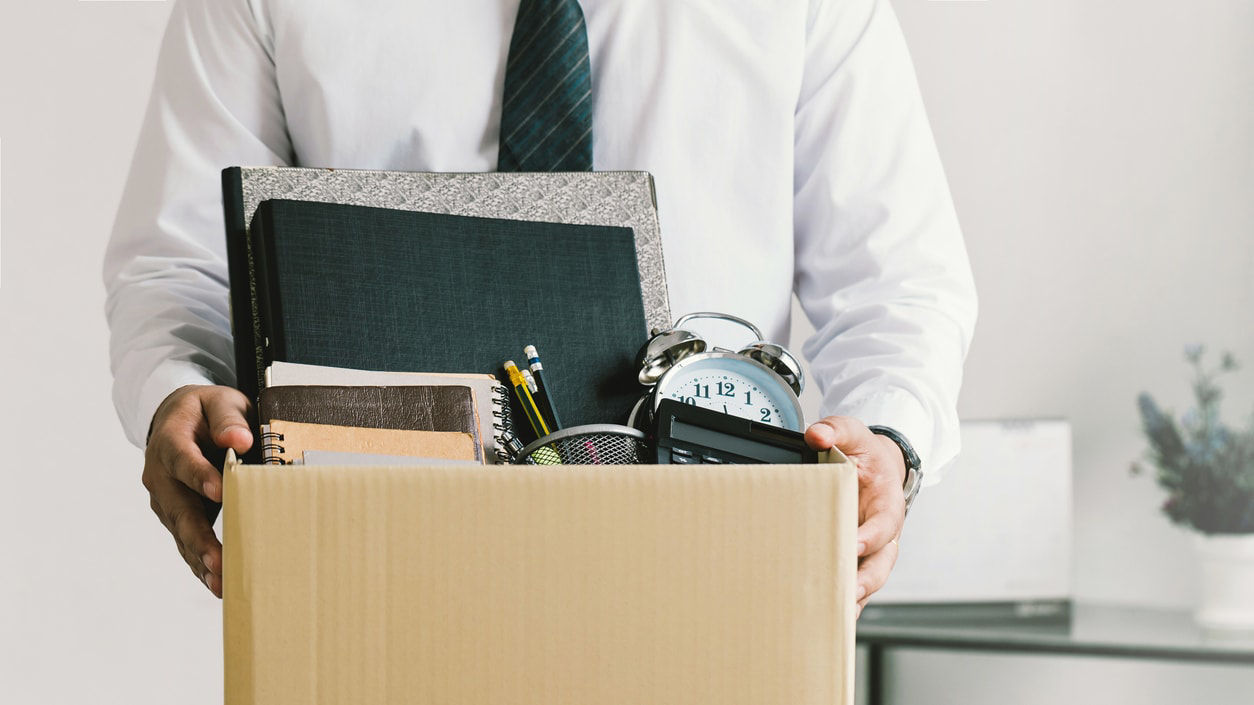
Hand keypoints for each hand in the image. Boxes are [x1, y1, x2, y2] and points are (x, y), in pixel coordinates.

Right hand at [142, 384, 252, 597]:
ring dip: (200, 558)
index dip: (199, 476)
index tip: (219, 491)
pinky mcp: (175, 516)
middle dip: (199, 537)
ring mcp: (165, 499)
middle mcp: (160, 474)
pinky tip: (216, 584)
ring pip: (181, 532)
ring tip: (220, 583)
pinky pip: (185, 541)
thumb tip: (238, 440)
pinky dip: (199, 563)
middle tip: (218, 560)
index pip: (182, 460)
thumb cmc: (206, 412)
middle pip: (178, 508)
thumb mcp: (219, 401)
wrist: (180, 419)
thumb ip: (227, 418)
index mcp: (170, 441)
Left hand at [805, 416, 906, 618]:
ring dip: (852, 598)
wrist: (875, 466)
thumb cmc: (864, 454)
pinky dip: (842, 600)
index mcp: (888, 504)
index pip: (884, 525)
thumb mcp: (854, 433)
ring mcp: (871, 551)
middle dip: (865, 581)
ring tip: (833, 614)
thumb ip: (837, 430)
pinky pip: (852, 583)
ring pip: (868, 581)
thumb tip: (817, 434)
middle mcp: (883, 534)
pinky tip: (823, 615)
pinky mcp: (855, 559)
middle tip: (846, 592)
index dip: (871, 537)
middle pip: (881, 565)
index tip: (853, 545)